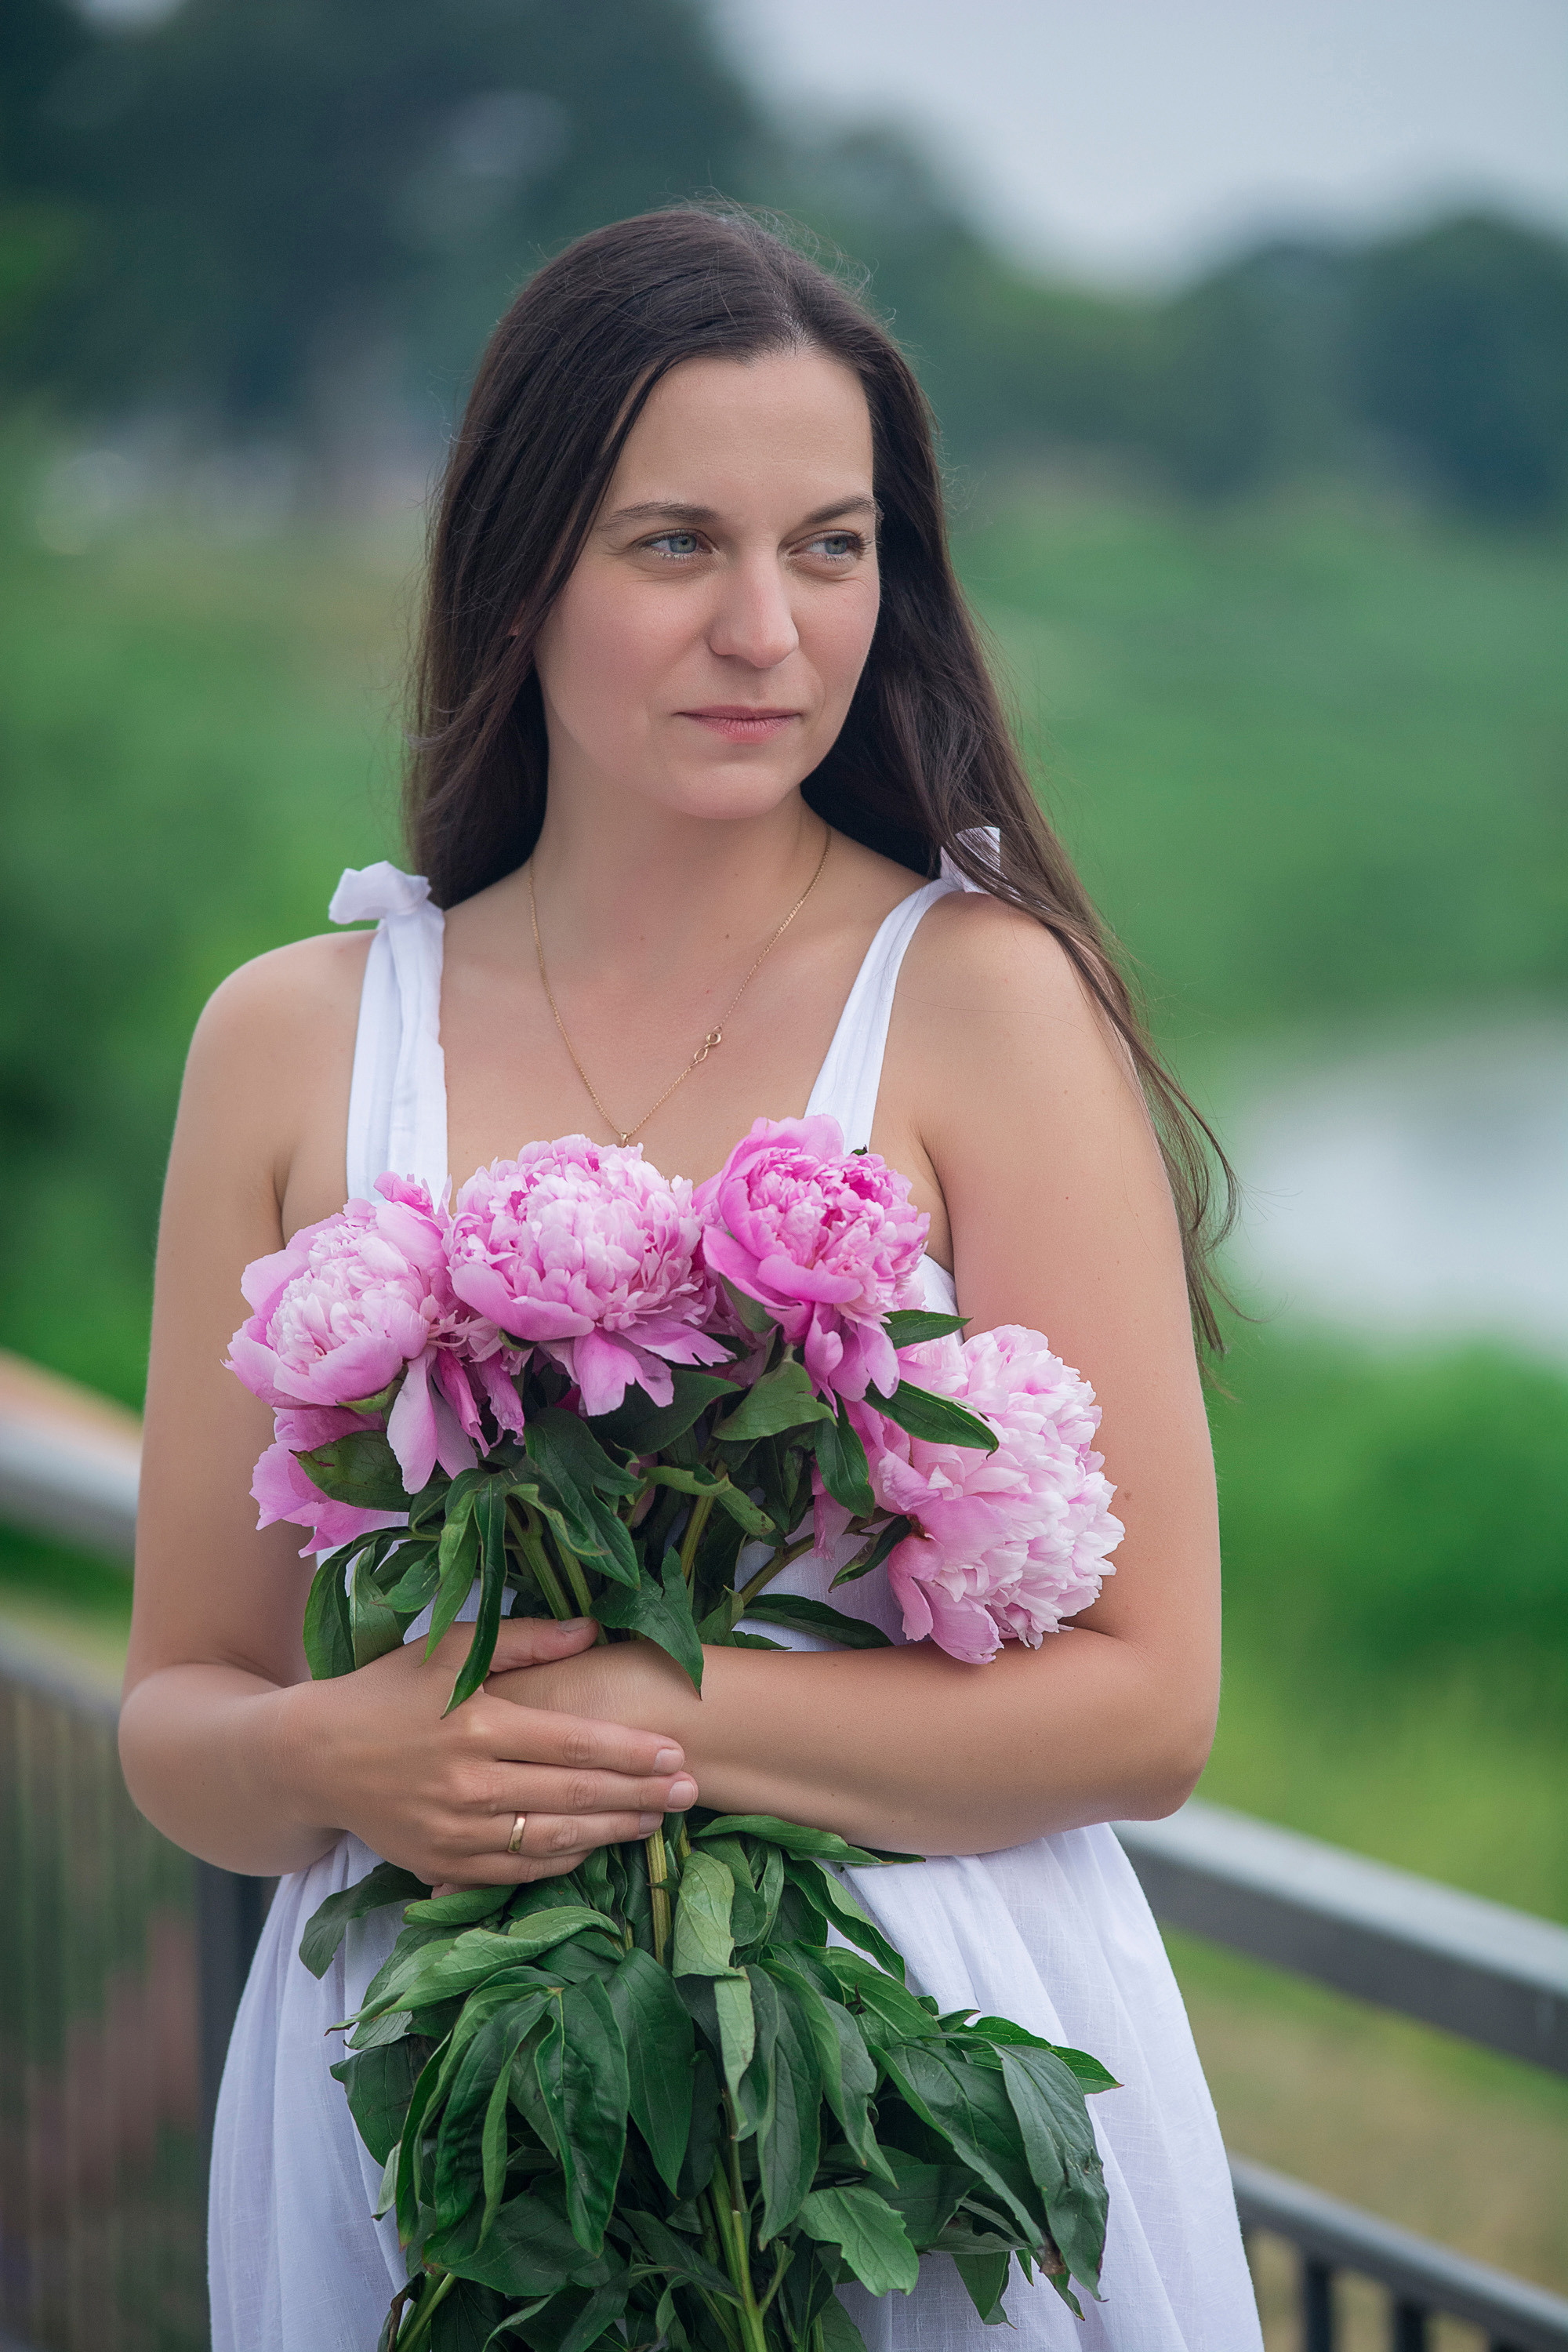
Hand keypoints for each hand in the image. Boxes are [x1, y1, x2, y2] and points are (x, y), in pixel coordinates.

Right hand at [281, 1613, 696, 1889]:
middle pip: (575, 1797)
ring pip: (553, 1841)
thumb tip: (591, 1629)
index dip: (631, 1751)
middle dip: (640, 1794)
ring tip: (658, 1819)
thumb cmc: (386, 1691)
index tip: (677, 1752)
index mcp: (478, 1725)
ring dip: (613, 1833)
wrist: (308, 1757)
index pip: (574, 1743)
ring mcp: (455, 1832)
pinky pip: (517, 1872)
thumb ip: (525, 1640)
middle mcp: (470, 1784)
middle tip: (692, 1790)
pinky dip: (564, 1863)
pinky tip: (598, 1847)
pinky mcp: (441, 1864)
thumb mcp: (449, 1649)